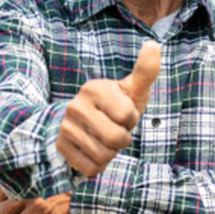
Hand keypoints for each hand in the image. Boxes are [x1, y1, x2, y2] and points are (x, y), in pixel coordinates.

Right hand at [56, 40, 160, 175]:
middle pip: (116, 138)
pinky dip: (98, 165)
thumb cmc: (115, 106)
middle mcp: (75, 106)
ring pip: (104, 156)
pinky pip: (90, 168)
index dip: (131, 119)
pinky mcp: (61, 147)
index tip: (123, 113)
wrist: (82, 123)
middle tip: (114, 129)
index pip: (127, 115)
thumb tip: (154, 45)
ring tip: (103, 139)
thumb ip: (145, 72)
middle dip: (123, 139)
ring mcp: (65, 127)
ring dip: (111, 153)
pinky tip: (92, 151)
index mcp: (93, 88)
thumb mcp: (130, 90)